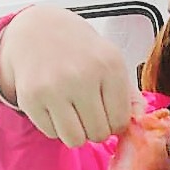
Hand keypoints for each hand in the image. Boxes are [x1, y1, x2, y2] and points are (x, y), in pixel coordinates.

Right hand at [0, 5, 144, 146]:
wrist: (39, 29)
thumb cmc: (81, 51)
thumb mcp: (112, 62)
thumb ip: (130, 95)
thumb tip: (139, 120)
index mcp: (109, 66)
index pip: (120, 121)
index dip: (115, 123)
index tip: (107, 113)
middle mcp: (82, 76)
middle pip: (98, 133)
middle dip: (96, 129)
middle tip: (89, 113)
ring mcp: (53, 87)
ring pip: (75, 140)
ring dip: (77, 133)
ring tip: (74, 114)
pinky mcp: (30, 97)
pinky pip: (51, 133)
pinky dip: (55, 126)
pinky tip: (55, 106)